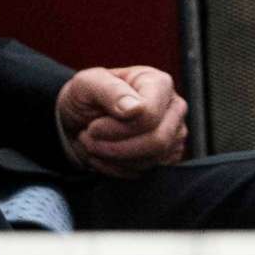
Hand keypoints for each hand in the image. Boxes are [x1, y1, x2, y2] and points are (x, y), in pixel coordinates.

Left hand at [57, 65, 188, 176]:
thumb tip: (136, 108)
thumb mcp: (87, 83)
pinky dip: (118, 169)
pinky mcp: (167, 156)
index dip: (118, 128)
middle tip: (90, 139)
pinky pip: (146, 172)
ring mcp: (174, 134)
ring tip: (93, 143)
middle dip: (116, 147)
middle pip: (157, 141)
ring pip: (150, 160)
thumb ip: (111, 90)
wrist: (80, 119)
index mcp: (159, 83)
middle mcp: (174, 108)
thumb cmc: (86, 96)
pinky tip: (105, 154)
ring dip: (113, 158)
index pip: (149, 116)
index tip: (92, 127)